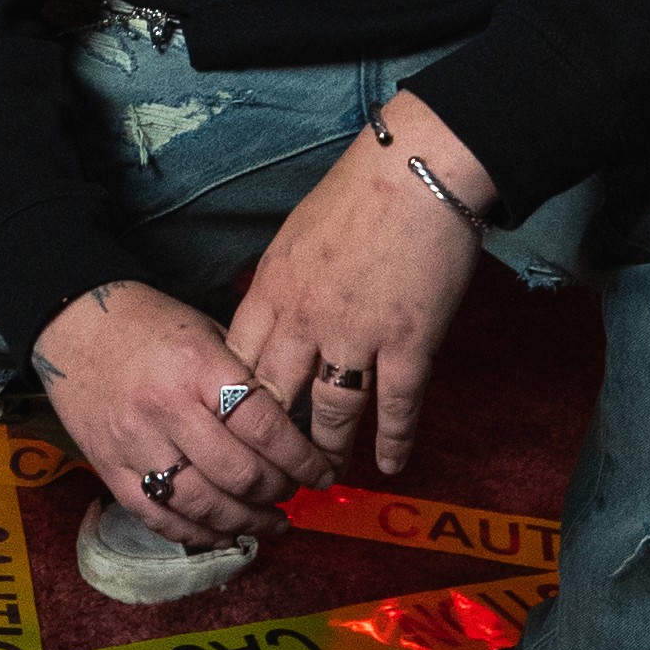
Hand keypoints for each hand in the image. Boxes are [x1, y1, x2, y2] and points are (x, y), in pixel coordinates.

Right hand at [29, 278, 325, 539]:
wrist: (69, 323)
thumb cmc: (147, 323)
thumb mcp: (206, 331)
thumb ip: (245, 376)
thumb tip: (295, 427)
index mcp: (196, 366)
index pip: (263, 426)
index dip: (301, 458)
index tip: (321, 470)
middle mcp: (164, 407)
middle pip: (238, 472)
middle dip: (278, 491)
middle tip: (294, 491)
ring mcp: (132, 443)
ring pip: (202, 505)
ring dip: (246, 522)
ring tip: (271, 521)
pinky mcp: (108, 468)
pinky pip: (159, 518)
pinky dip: (198, 534)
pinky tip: (225, 533)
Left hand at [224, 89, 496, 478]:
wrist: (416, 172)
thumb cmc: (356, 196)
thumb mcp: (293, 237)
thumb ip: (280, 285)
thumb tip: (268, 317)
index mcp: (272, 290)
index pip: (238, 363)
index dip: (234, 405)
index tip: (234, 431)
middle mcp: (304, 319)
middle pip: (275, 399)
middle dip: (271, 443)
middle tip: (272, 472)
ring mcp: (356, 334)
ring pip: (331, 412)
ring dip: (328, 451)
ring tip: (325, 477)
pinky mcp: (407, 341)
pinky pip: (396, 405)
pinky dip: (394, 440)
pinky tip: (392, 465)